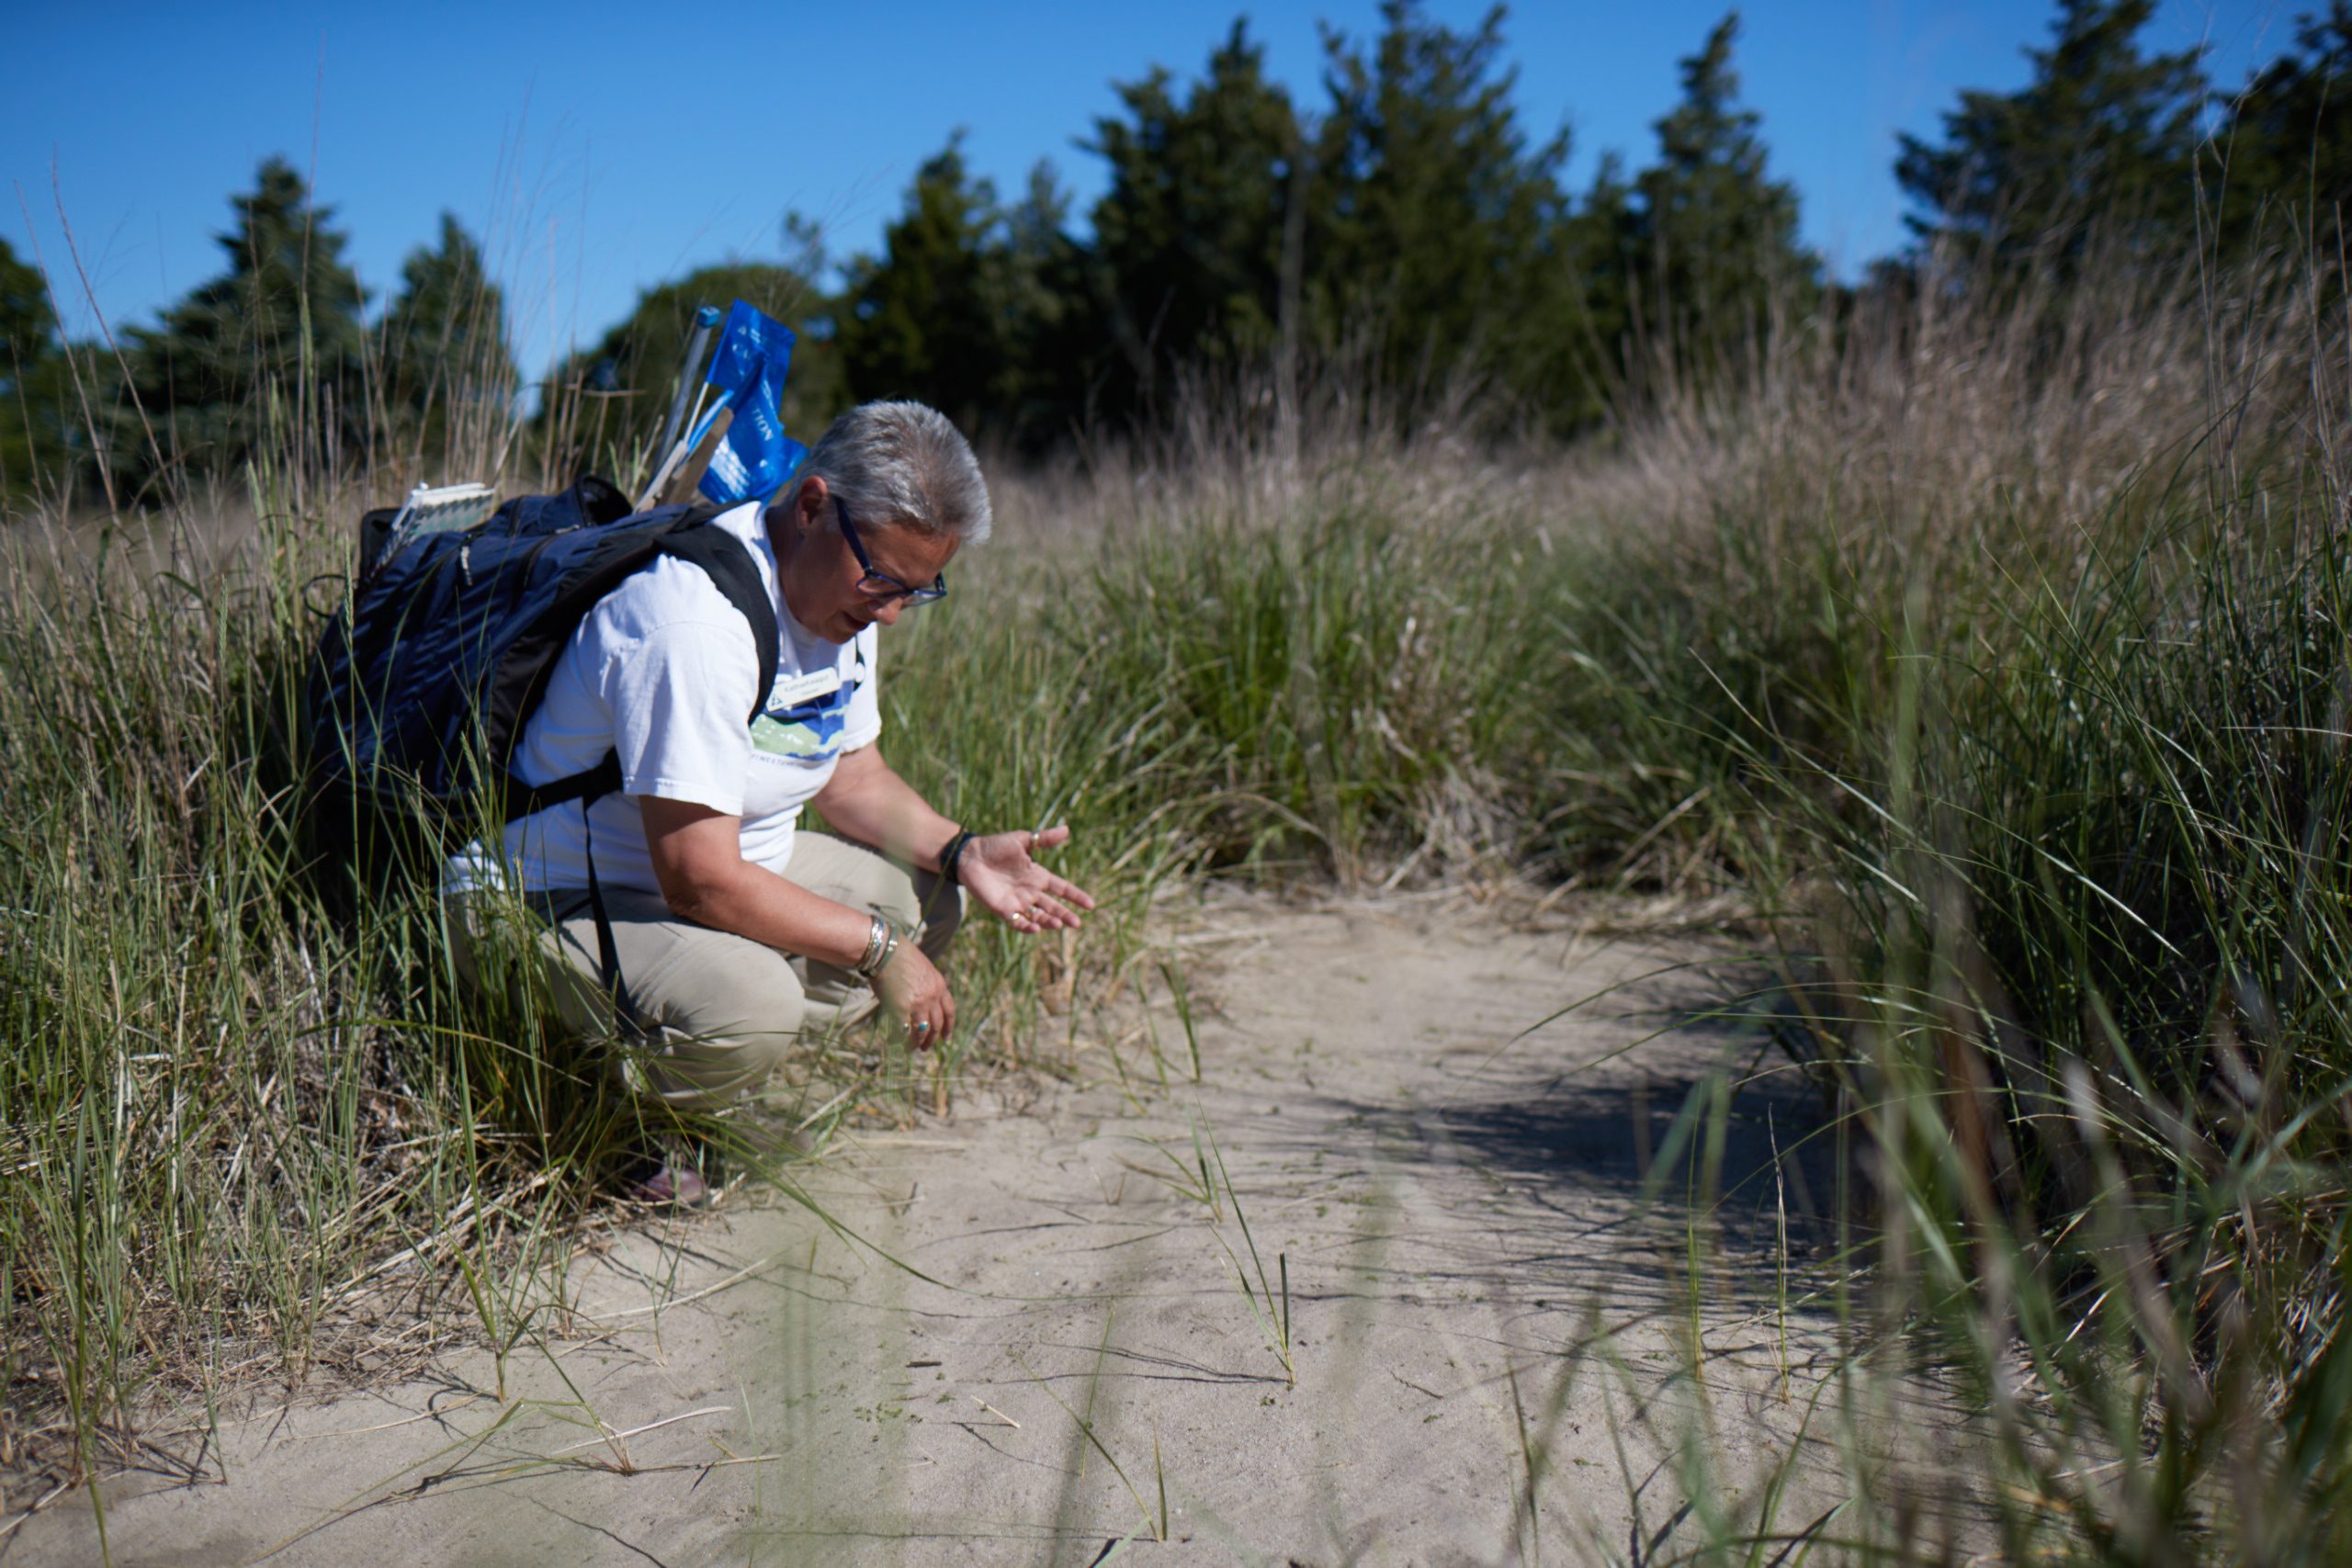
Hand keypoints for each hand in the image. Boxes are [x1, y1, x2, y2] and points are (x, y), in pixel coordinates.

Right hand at [875, 941, 952, 1050]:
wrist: (887, 950)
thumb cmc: (900, 956)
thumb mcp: (923, 969)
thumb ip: (926, 985)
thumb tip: (919, 998)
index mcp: (940, 986)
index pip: (949, 1011)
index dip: (949, 1026)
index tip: (946, 1038)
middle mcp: (932, 997)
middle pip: (937, 1024)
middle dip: (932, 1038)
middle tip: (926, 1047)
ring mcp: (918, 1004)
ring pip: (923, 1031)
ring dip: (918, 1042)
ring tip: (912, 1049)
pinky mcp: (902, 1009)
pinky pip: (904, 1030)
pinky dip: (900, 1039)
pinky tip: (895, 1041)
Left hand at [958, 825, 1097, 934]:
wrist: (970, 855)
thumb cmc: (996, 846)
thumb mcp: (1022, 840)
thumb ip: (1044, 839)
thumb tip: (1066, 830)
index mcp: (1038, 876)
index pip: (1062, 888)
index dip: (1076, 896)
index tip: (1091, 904)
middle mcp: (1031, 891)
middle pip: (1053, 907)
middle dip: (1065, 915)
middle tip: (1077, 923)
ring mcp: (1017, 902)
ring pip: (1038, 917)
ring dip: (1048, 922)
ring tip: (1059, 925)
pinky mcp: (1002, 909)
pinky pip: (1017, 922)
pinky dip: (1026, 926)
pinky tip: (1035, 928)